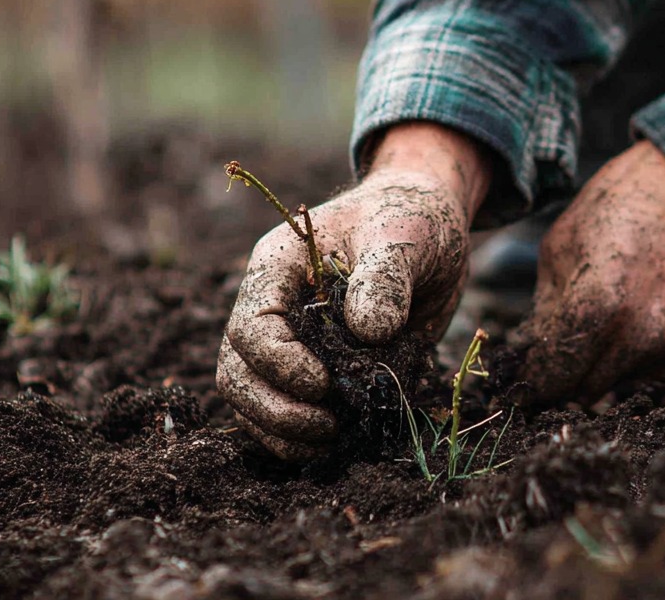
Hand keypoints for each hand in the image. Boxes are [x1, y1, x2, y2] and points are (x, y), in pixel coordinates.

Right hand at [217, 124, 489, 458]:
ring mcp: (287, 340)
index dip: (278, 363)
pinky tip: (337, 443)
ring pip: (249, 396)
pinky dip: (299, 436)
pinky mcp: (311, 368)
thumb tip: (369, 331)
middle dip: (272, 408)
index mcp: (279, 267)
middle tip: (326, 428)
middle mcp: (272, 306)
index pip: (250, 325)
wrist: (427, 229)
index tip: (324, 383)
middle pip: (237, 369)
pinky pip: (280, 411)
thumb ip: (384, 278)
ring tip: (331, 440)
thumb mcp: (403, 237)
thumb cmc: (409, 221)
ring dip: (281, 430)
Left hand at [515, 141, 664, 404]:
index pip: (554, 376)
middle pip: (586, 389)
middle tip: (556, 357)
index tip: (518, 388)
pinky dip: (645, 355)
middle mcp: (644, 335)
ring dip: (607, 363)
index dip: (531, 385)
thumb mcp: (562, 246)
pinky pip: (661, 370)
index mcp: (599, 307)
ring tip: (612, 314)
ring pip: (624, 381)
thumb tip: (531, 356)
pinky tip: (646, 311)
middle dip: (566, 376)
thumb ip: (546, 311)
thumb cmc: (621, 203)